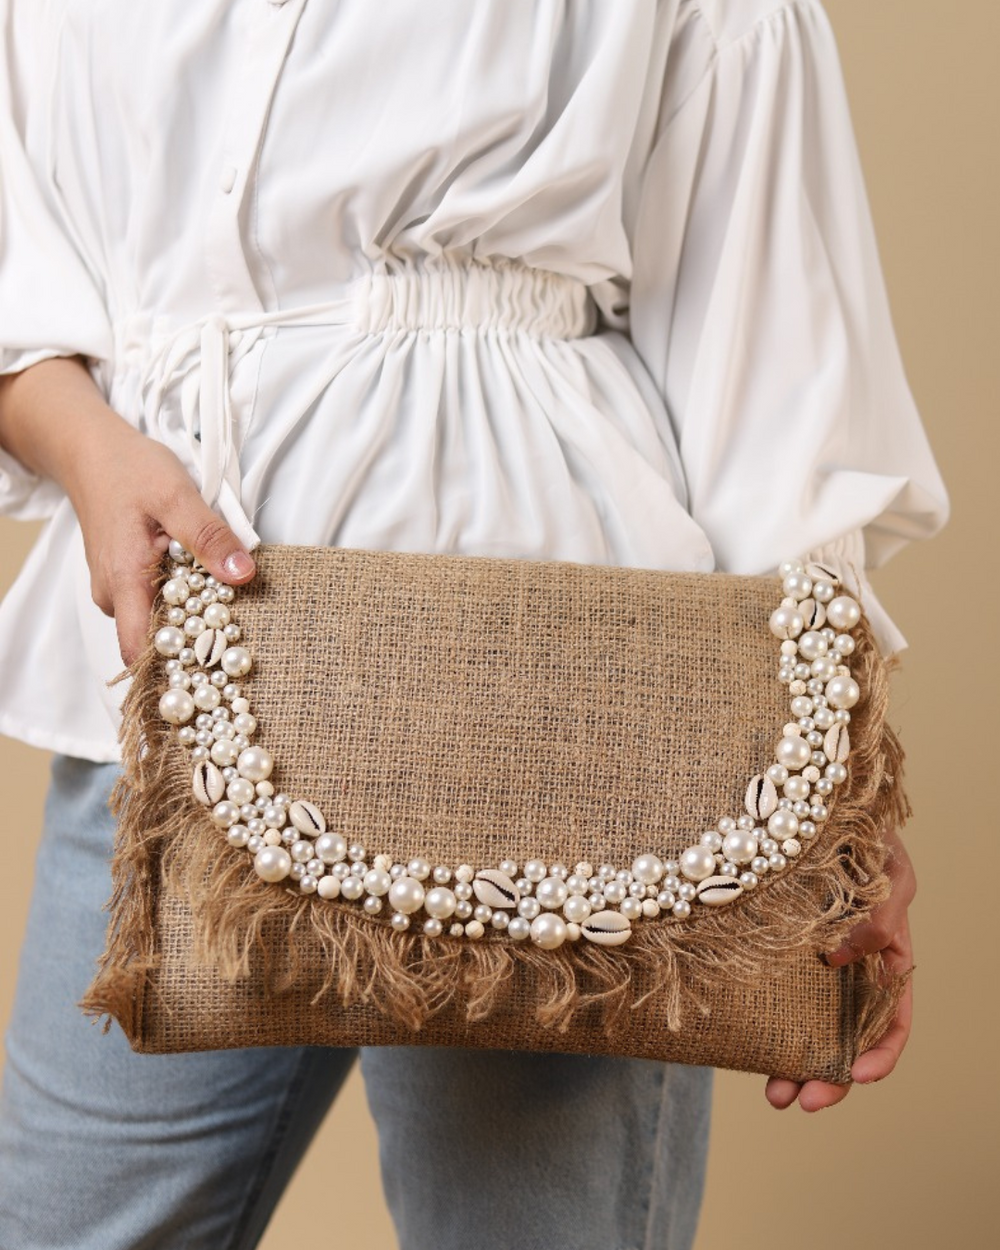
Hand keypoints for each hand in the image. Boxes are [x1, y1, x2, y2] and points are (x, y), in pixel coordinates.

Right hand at [69, 419, 255, 667]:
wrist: (90, 452)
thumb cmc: (129, 470)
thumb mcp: (176, 495)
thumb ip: (208, 536)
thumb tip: (243, 573)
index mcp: (123, 581)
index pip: (142, 650)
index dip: (176, 668)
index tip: (216, 670)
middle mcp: (113, 596)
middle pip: (155, 641)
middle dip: (195, 643)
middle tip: (239, 639)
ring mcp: (115, 591)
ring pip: (157, 622)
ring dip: (190, 618)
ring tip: (228, 606)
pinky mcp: (123, 582)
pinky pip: (154, 604)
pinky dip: (181, 600)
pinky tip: (204, 586)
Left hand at [764, 824, 915, 1110]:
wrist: (813, 808)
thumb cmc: (867, 839)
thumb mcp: (890, 872)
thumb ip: (881, 917)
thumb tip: (841, 957)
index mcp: (886, 959)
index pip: (892, 1021)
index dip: (881, 1054)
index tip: (857, 1075)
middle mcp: (849, 971)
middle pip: (845, 1039)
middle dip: (827, 1077)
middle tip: (798, 1102)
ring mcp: (809, 965)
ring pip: (806, 1028)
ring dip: (792, 1066)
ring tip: (773, 1095)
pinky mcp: (774, 954)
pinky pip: (771, 997)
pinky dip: (762, 1027)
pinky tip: (745, 1048)